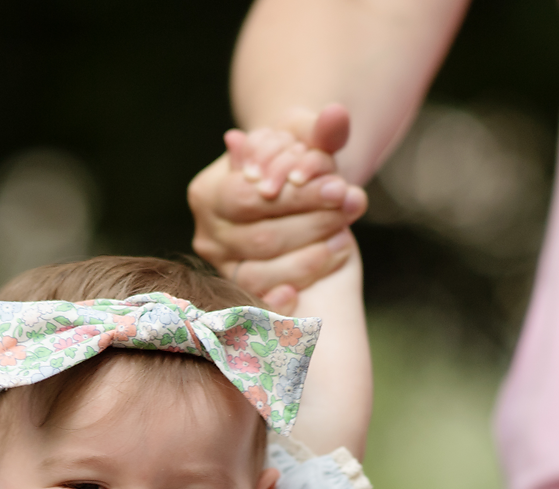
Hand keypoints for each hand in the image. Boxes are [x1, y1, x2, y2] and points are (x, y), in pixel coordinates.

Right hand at [189, 104, 367, 311]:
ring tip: (346, 238)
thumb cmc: (293, 165)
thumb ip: (320, 131)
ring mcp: (223, 268)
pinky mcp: (242, 293)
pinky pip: (264, 302)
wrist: (288, 198)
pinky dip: (289, 298)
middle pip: (259, 237)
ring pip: (263, 271)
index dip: (295, 196)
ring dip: (311, 257)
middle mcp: (207, 234)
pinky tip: (314, 285)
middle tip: (350, 209)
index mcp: (208, 192)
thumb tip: (335, 117)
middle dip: (310, 224)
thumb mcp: (303, 140)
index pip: (249, 198)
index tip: (338, 186)